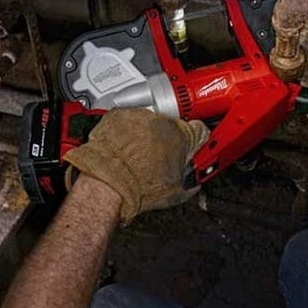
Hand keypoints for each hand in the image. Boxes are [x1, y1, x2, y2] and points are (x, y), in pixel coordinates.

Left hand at [63, 108, 209, 223]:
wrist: (108, 186)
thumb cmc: (138, 189)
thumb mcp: (177, 193)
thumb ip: (191, 180)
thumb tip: (193, 182)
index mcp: (184, 138)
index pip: (199, 129)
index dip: (194, 139)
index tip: (189, 145)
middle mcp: (164, 122)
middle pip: (172, 124)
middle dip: (167, 138)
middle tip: (158, 156)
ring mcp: (141, 116)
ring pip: (148, 119)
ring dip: (145, 132)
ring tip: (137, 152)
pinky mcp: (120, 114)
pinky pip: (126, 117)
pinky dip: (124, 128)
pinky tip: (122, 145)